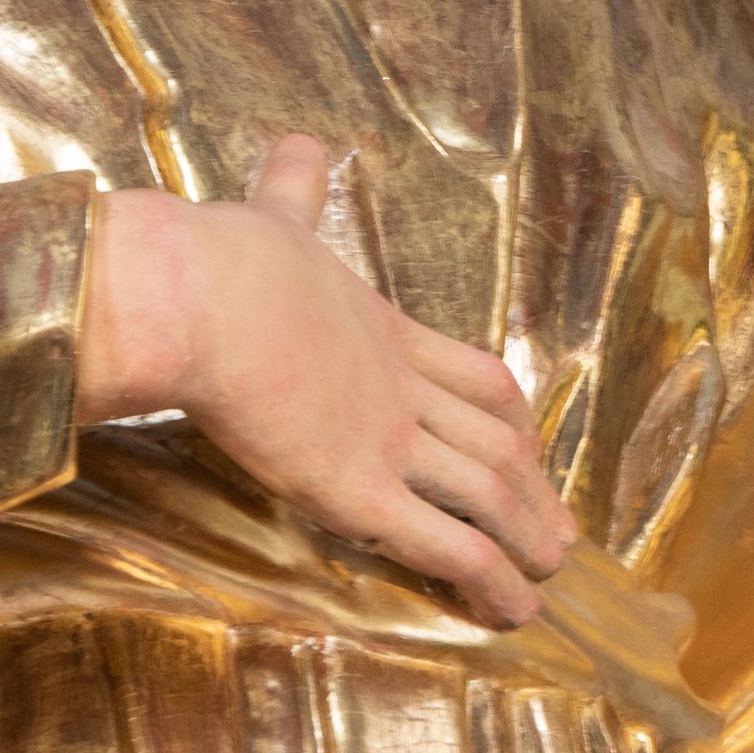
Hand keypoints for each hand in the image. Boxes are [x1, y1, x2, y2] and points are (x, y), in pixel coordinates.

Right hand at [77, 133, 574, 626]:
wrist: (194, 296)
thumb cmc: (220, 261)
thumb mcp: (274, 215)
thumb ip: (292, 189)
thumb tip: (298, 141)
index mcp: (384, 330)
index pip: (474, 375)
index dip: (510, 417)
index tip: (529, 443)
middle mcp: (401, 386)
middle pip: (495, 439)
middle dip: (533, 486)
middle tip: (559, 529)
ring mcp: (386, 439)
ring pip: (488, 493)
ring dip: (525, 538)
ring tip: (547, 578)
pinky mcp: (357, 489)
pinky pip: (446, 544)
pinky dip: (490, 582)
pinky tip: (512, 612)